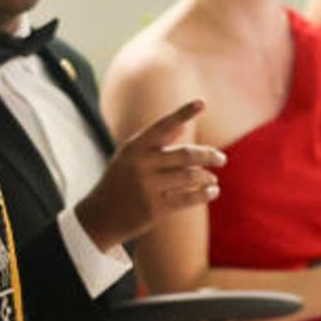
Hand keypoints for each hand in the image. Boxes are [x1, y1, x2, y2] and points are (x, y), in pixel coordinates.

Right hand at [76, 100, 225, 251]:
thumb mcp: (129, 158)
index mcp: (134, 148)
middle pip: (187, 154)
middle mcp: (141, 164)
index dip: (184, 113)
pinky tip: (212, 192)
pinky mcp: (155, 208)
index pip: (163, 125)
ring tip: (212, 179)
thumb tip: (182, 126)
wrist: (98, 218)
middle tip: (222, 158)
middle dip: (210, 155)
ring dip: (207, 177)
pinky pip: (189, 198)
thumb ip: (155, 142)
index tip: (202, 102)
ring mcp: (148, 186)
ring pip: (191, 176)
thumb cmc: (119, 183)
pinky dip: (205, 194)